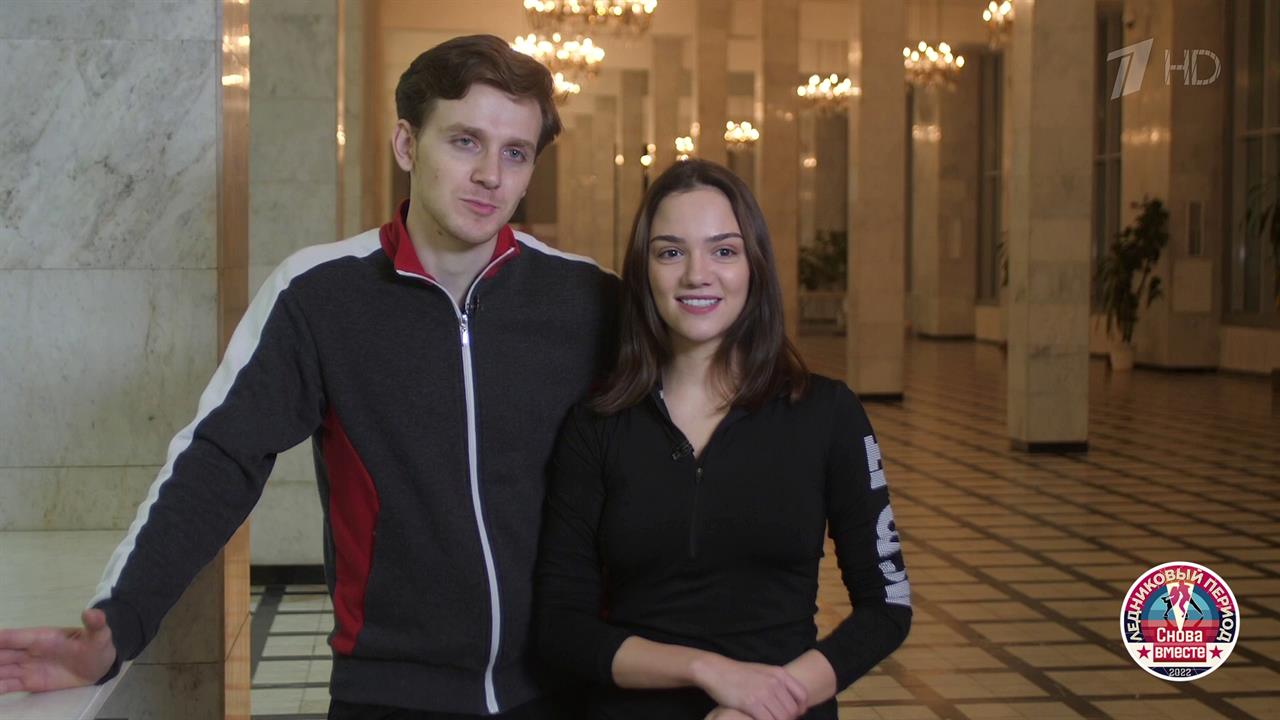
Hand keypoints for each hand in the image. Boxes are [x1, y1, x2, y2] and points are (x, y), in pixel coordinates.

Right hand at [0, 609, 117, 693]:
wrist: (98, 666)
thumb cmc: (97, 648)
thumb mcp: (101, 636)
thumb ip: (96, 625)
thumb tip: (93, 612)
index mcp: (42, 637)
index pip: (14, 637)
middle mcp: (29, 652)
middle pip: (1, 654)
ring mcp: (27, 667)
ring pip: (1, 669)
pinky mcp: (29, 682)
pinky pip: (7, 685)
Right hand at [691, 654, 807, 719]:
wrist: (716, 671)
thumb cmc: (738, 674)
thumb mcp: (762, 671)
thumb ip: (777, 683)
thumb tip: (792, 701)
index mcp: (779, 674)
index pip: (802, 695)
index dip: (801, 709)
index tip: (793, 714)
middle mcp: (774, 683)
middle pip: (792, 710)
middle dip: (787, 719)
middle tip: (776, 719)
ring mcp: (763, 693)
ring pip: (782, 718)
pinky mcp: (751, 703)